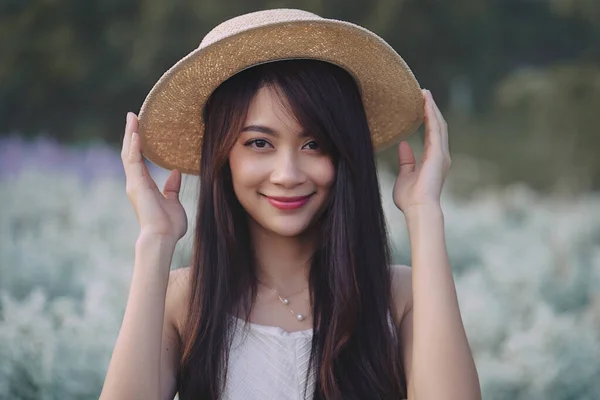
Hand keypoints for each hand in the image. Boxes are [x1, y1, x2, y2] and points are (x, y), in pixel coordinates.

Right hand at [121, 112, 187, 240]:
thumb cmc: (169, 225)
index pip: (139, 159)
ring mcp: (134, 183)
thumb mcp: (174, 202)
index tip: (140, 129)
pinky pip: (133, 161)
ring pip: (129, 153)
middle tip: (132, 116)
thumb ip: (172, 188)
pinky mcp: (136, 185)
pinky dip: (134, 147)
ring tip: (133, 118)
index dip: (138, 144)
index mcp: (144, 186)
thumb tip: (175, 173)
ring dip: (130, 135)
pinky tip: (136, 134)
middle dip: (131, 134)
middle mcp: (136, 183)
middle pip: (130, 152)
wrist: (163, 237)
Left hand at [393, 90, 450, 213]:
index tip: (421, 105)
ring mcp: (441, 154)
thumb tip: (403, 144)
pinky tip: (426, 103)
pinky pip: (435, 128)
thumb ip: (406, 160)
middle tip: (424, 93)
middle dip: (431, 109)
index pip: (432, 134)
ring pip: (438, 124)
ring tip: (425, 93)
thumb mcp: (405, 175)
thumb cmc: (410, 198)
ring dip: (432, 108)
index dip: (428, 118)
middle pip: (437, 125)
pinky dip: (431, 114)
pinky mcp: (438, 153)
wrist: (418, 208)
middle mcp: (441, 155)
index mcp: (433, 160)